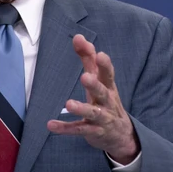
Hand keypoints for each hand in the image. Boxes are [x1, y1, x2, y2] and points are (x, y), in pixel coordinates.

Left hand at [47, 34, 138, 163]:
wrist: (121, 135)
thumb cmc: (106, 100)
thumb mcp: (100, 80)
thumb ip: (89, 59)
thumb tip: (78, 37)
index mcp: (109, 87)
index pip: (108, 74)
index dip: (104, 65)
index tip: (100, 54)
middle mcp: (107, 102)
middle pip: (103, 92)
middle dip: (95, 85)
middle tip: (85, 77)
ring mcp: (101, 119)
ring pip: (93, 113)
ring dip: (81, 108)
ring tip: (68, 104)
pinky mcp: (92, 132)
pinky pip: (78, 130)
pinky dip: (65, 128)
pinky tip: (51, 125)